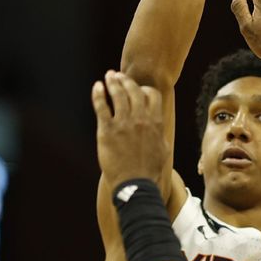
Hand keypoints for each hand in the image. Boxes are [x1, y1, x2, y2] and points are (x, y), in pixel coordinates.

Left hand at [92, 71, 167, 188]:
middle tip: (119, 75)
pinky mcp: (107, 131)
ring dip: (113, 82)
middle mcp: (141, 119)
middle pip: (134, 90)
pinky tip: (97, 87)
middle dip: (126, 80)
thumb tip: (159, 126)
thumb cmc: (151, 171)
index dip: (144, 89)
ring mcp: (123, 124)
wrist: (136, 185)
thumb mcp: (163, 149)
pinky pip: (102, 107)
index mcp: (155, 123)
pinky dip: (98, 94)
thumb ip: (160, 133)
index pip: (152, 95)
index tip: (138, 88)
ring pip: (118, 95)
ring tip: (109, 76)